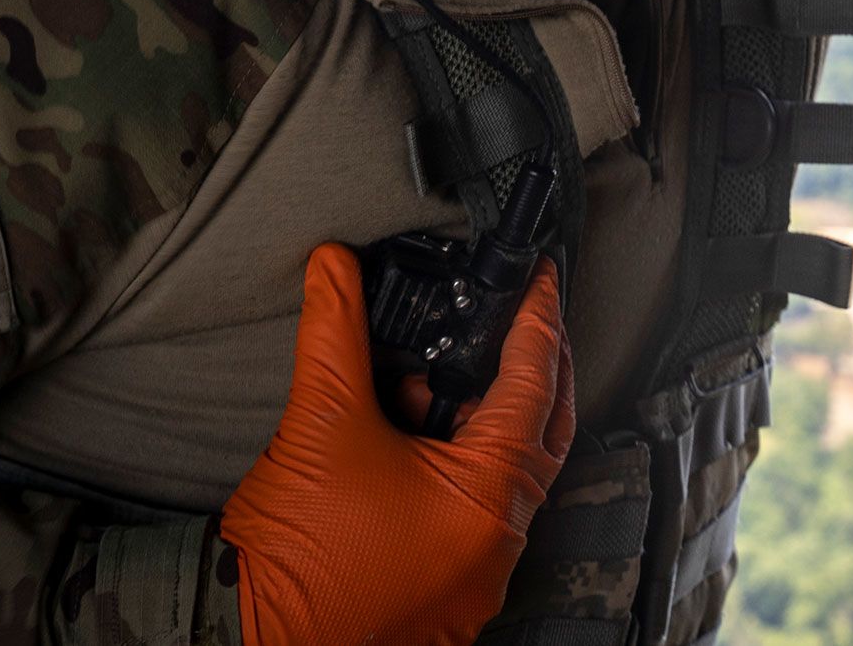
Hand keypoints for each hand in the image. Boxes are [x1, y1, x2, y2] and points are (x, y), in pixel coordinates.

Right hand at [220, 243, 575, 645]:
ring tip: (432, 379)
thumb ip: (333, 341)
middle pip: (544, 423)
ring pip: (512, 467)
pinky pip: (482, 505)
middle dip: (535, 364)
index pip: (534, 379)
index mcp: (494, 486)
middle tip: (520, 318)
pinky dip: (464, 463)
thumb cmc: (308, 566)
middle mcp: (507, 527)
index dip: (537, 318)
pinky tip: (413, 440)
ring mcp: (487, 562)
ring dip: (488, 417)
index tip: (540, 278)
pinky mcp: (460, 583)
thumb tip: (333, 269)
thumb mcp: (320, 432)